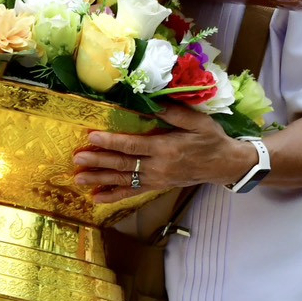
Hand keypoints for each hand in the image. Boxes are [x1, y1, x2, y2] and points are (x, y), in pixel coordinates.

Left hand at [73, 103, 248, 204]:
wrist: (224, 165)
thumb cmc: (210, 139)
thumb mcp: (197, 122)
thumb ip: (175, 113)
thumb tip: (153, 103)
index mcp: (166, 149)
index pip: (132, 145)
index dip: (111, 141)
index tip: (91, 137)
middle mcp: (158, 167)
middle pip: (123, 164)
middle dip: (98, 161)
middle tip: (77, 159)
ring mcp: (157, 179)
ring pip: (123, 180)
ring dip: (100, 179)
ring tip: (79, 178)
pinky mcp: (157, 186)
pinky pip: (132, 192)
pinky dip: (114, 195)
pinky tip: (97, 197)